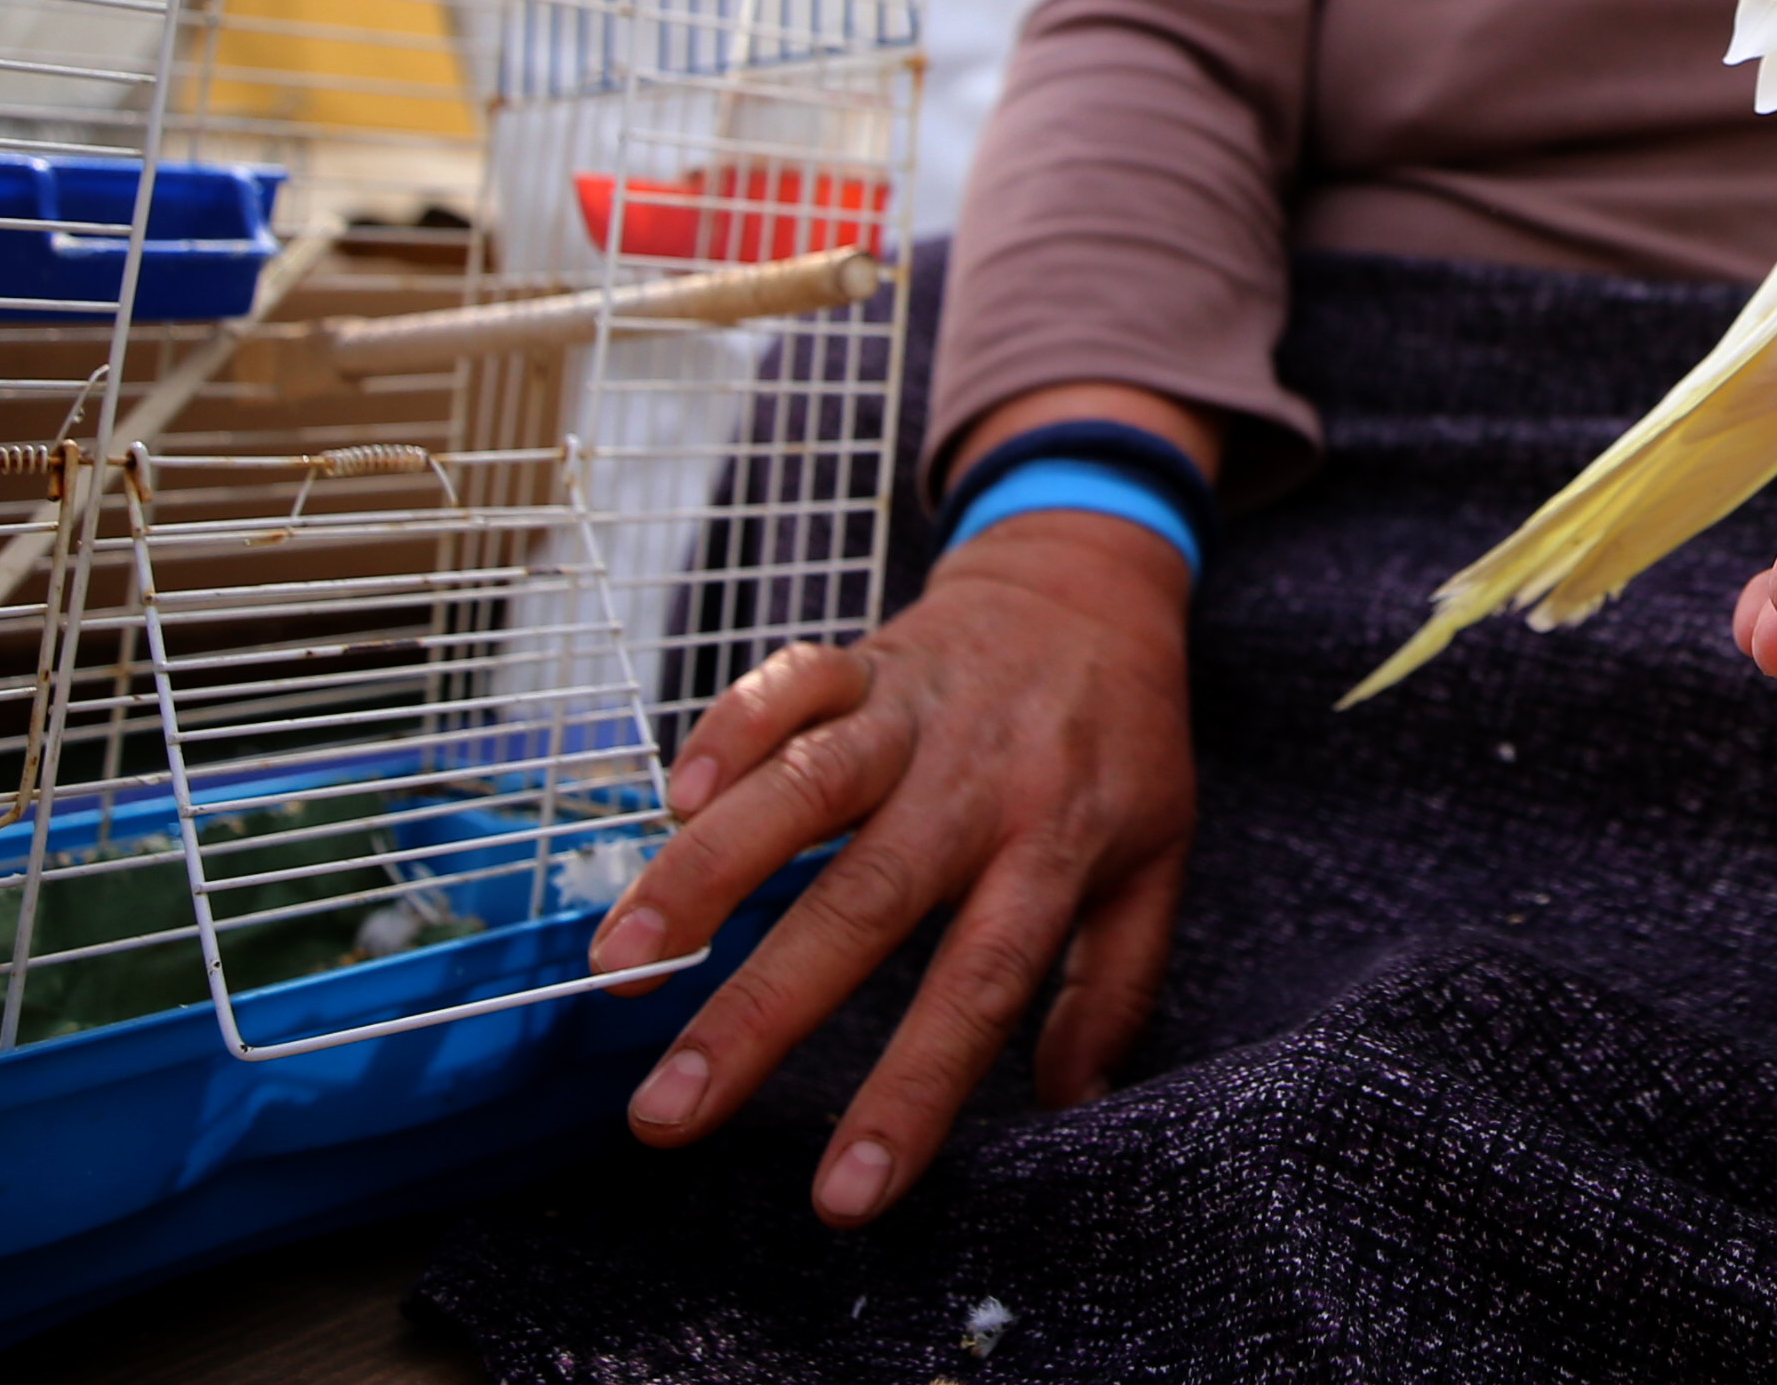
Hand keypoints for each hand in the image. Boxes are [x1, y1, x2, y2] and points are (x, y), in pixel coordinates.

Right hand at [583, 508, 1194, 1227]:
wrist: (1094, 581)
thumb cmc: (1120, 744)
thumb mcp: (1157, 859)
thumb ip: (1115, 984)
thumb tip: (1076, 1109)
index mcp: (1054, 844)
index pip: (981, 986)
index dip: (912, 1091)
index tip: (842, 1196)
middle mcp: (975, 781)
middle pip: (863, 904)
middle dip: (757, 1014)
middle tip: (667, 1114)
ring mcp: (911, 713)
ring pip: (802, 789)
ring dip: (704, 872)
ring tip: (619, 963)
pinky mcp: (860, 658)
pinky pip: (786, 683)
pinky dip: (727, 728)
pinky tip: (672, 799)